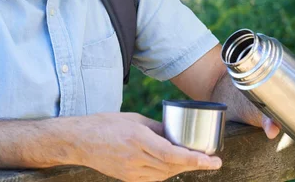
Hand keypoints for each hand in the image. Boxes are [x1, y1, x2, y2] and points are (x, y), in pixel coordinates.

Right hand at [73, 112, 221, 181]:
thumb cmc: (106, 124)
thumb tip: (177, 134)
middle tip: (210, 160)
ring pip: (165, 174)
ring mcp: (131, 171)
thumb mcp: (134, 119)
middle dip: (193, 163)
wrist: (80, 141)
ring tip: (193, 161)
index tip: (214, 160)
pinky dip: (166, 173)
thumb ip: (156, 129)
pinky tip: (171, 166)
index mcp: (137, 138)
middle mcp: (135, 157)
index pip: (173, 154)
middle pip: (172, 166)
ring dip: (181, 168)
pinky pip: (154, 179)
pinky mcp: (128, 178)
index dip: (195, 159)